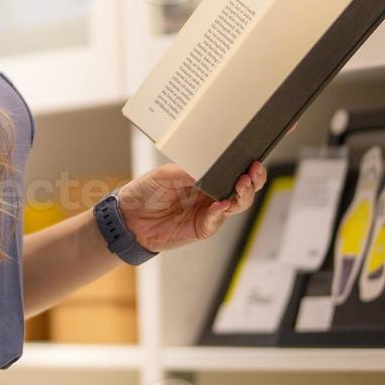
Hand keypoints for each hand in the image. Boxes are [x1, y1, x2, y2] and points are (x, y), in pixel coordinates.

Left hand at [114, 160, 267, 253]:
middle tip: (253, 171)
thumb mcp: (165, 174)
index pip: (233, 169)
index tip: (254, 157)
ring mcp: (210, 210)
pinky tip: (221, 204)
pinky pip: (217, 220)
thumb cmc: (147, 191)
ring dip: (243, 194)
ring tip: (242, 184)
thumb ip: (189, 171)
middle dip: (253, 179)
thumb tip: (211, 168)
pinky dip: (221, 212)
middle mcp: (212, 193)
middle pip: (243, 187)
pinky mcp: (203, 227)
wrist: (130, 217)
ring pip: (237, 204)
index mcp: (206, 176)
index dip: (247, 164)